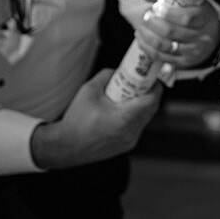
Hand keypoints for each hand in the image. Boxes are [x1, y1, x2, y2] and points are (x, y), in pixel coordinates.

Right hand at [28, 68, 160, 169]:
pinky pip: (138, 127)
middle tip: (140, 83)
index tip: (150, 77)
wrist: (65, 147)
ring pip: (146, 118)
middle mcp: (130, 131)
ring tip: (128, 97)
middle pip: (152, 108)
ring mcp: (130, 140)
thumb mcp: (88, 90)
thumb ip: (106, 75)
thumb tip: (118, 71)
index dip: (154, 86)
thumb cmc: (75, 121)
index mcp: (123, 118)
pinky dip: (135, 117)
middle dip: (148, 93)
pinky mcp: (127, 146)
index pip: (152, 100)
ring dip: (142, 106)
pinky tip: (121, 111)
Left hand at [132, 0, 219, 73]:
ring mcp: (193, 51)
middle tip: (145, 16)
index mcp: (204, 17)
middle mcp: (201, 36)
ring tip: (140, 27)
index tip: (155, 7)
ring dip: (146, 36)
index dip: (167, 13)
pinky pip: (161, 57)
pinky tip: (141, 39)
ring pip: (163, 46)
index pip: (186, 18)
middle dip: (152, 23)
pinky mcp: (184, 62)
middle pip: (171, 32)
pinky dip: (147, 48)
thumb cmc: (198, 13)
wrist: (213, 36)